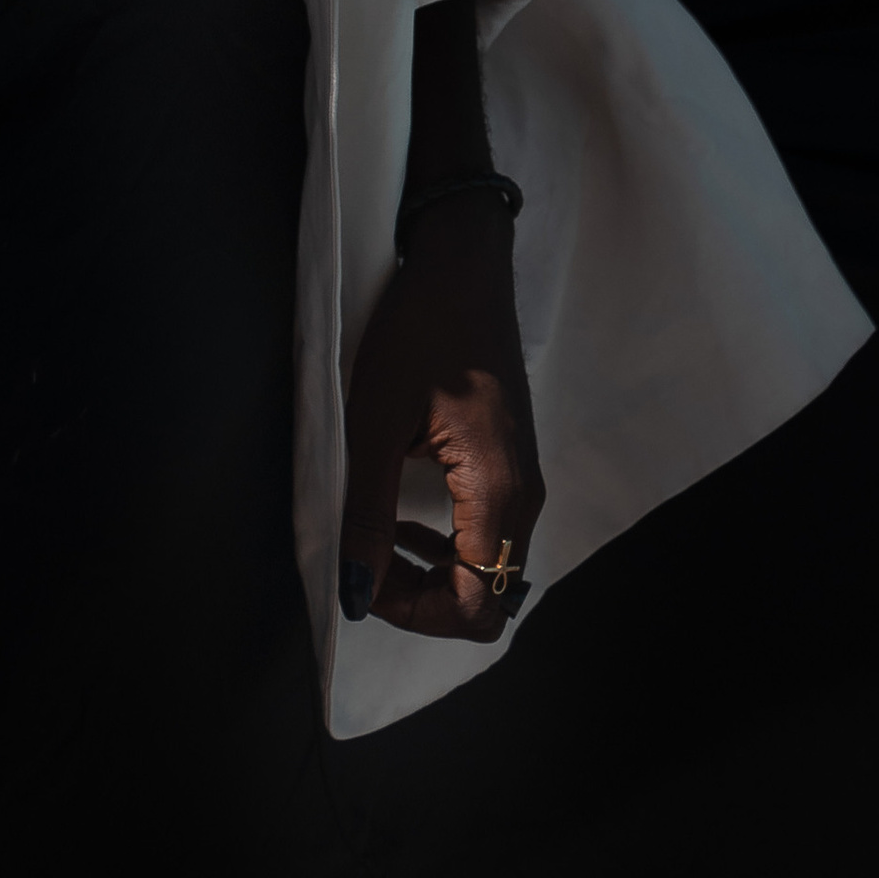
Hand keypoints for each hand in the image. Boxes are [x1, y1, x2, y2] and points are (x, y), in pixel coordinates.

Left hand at [338, 191, 545, 643]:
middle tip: (363, 566)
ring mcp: (521, 481)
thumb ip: (366, 515)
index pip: (475, 606)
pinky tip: (400, 520)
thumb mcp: (375, 422)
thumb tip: (354, 594)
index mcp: (499, 490)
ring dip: (430, 577)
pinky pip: (484, 537)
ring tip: (374, 543)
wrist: (463, 264)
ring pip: (486, 571)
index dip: (414, 613)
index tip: (362, 580)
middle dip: (421, 602)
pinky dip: (443, 548)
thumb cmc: (422, 329)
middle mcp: (524, 496)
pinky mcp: (509, 466)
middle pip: (486, 599)